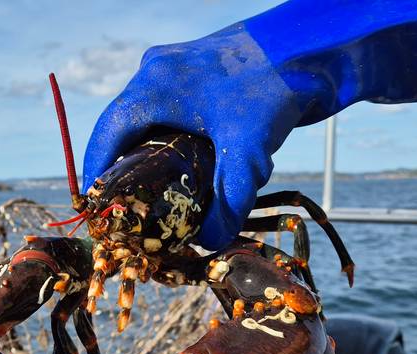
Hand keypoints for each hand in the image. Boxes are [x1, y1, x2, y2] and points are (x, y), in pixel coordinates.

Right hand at [83, 0, 416, 250]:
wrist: (319, 47)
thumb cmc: (274, 86)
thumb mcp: (247, 154)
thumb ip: (227, 203)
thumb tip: (208, 244)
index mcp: (154, 86)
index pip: (108, 136)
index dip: (98, 176)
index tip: (97, 212)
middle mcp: (160, 77)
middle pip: (126, 134)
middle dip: (126, 177)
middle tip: (126, 216)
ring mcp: (182, 77)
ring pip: (154, 129)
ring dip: (155, 166)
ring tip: (155, 205)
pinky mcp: (206, 85)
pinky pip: (179, 122)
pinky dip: (181, 152)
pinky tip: (197, 178)